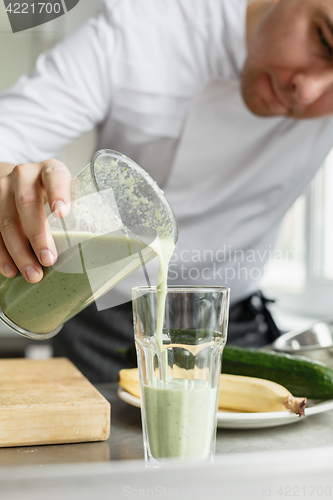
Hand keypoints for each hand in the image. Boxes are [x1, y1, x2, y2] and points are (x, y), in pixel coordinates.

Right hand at [0, 159, 70, 282]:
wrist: (21, 183)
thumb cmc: (54, 195)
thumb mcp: (69, 193)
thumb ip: (81, 209)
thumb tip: (100, 242)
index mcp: (49, 170)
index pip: (54, 176)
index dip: (58, 193)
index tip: (62, 213)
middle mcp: (23, 175)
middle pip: (26, 203)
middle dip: (37, 235)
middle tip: (48, 260)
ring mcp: (2, 190)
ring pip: (5, 221)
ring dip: (18, 251)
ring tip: (33, 274)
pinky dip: (1, 254)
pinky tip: (11, 270)